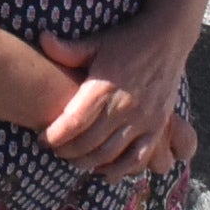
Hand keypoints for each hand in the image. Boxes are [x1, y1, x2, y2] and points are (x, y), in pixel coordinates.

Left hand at [39, 16, 196, 179]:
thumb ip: (69, 50)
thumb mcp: (97, 43)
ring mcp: (143, 119)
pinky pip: (137, 158)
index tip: (42, 139)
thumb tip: (42, 39)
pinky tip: (104, 171)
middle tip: (56, 151)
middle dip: (67, 152)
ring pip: (110, 154)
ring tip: (75, 160)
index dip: (55, 136)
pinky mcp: (158, 127)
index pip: (74, 122)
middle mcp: (123, 107)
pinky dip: (119, 170)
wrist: (167, 37)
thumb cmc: (127, 41)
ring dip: (88, 163)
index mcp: (104, 87)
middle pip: (88, 143)